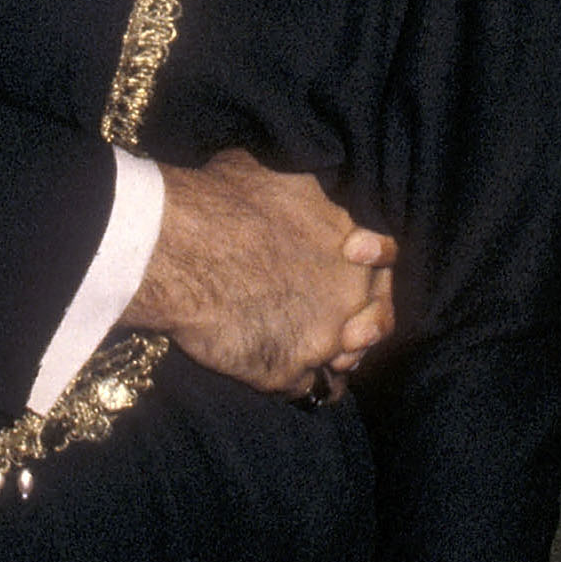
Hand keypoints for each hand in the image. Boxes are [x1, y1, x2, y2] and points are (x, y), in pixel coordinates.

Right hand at [124, 147, 393, 394]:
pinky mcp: (290, 373)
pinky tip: (289, 375)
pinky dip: (304, 385)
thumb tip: (299, 187)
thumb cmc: (218, 200)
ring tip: (313, 349)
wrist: (177, 249)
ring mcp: (324, 338)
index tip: (349, 256)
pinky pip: (315, 391)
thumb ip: (301, 191)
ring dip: (336, 356)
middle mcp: (350, 292)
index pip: (384, 257)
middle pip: (377, 316)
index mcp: (349, 238)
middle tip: (338, 319)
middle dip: (362, 320)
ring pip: (349, 359)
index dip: (370, 261)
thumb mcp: (273, 170)